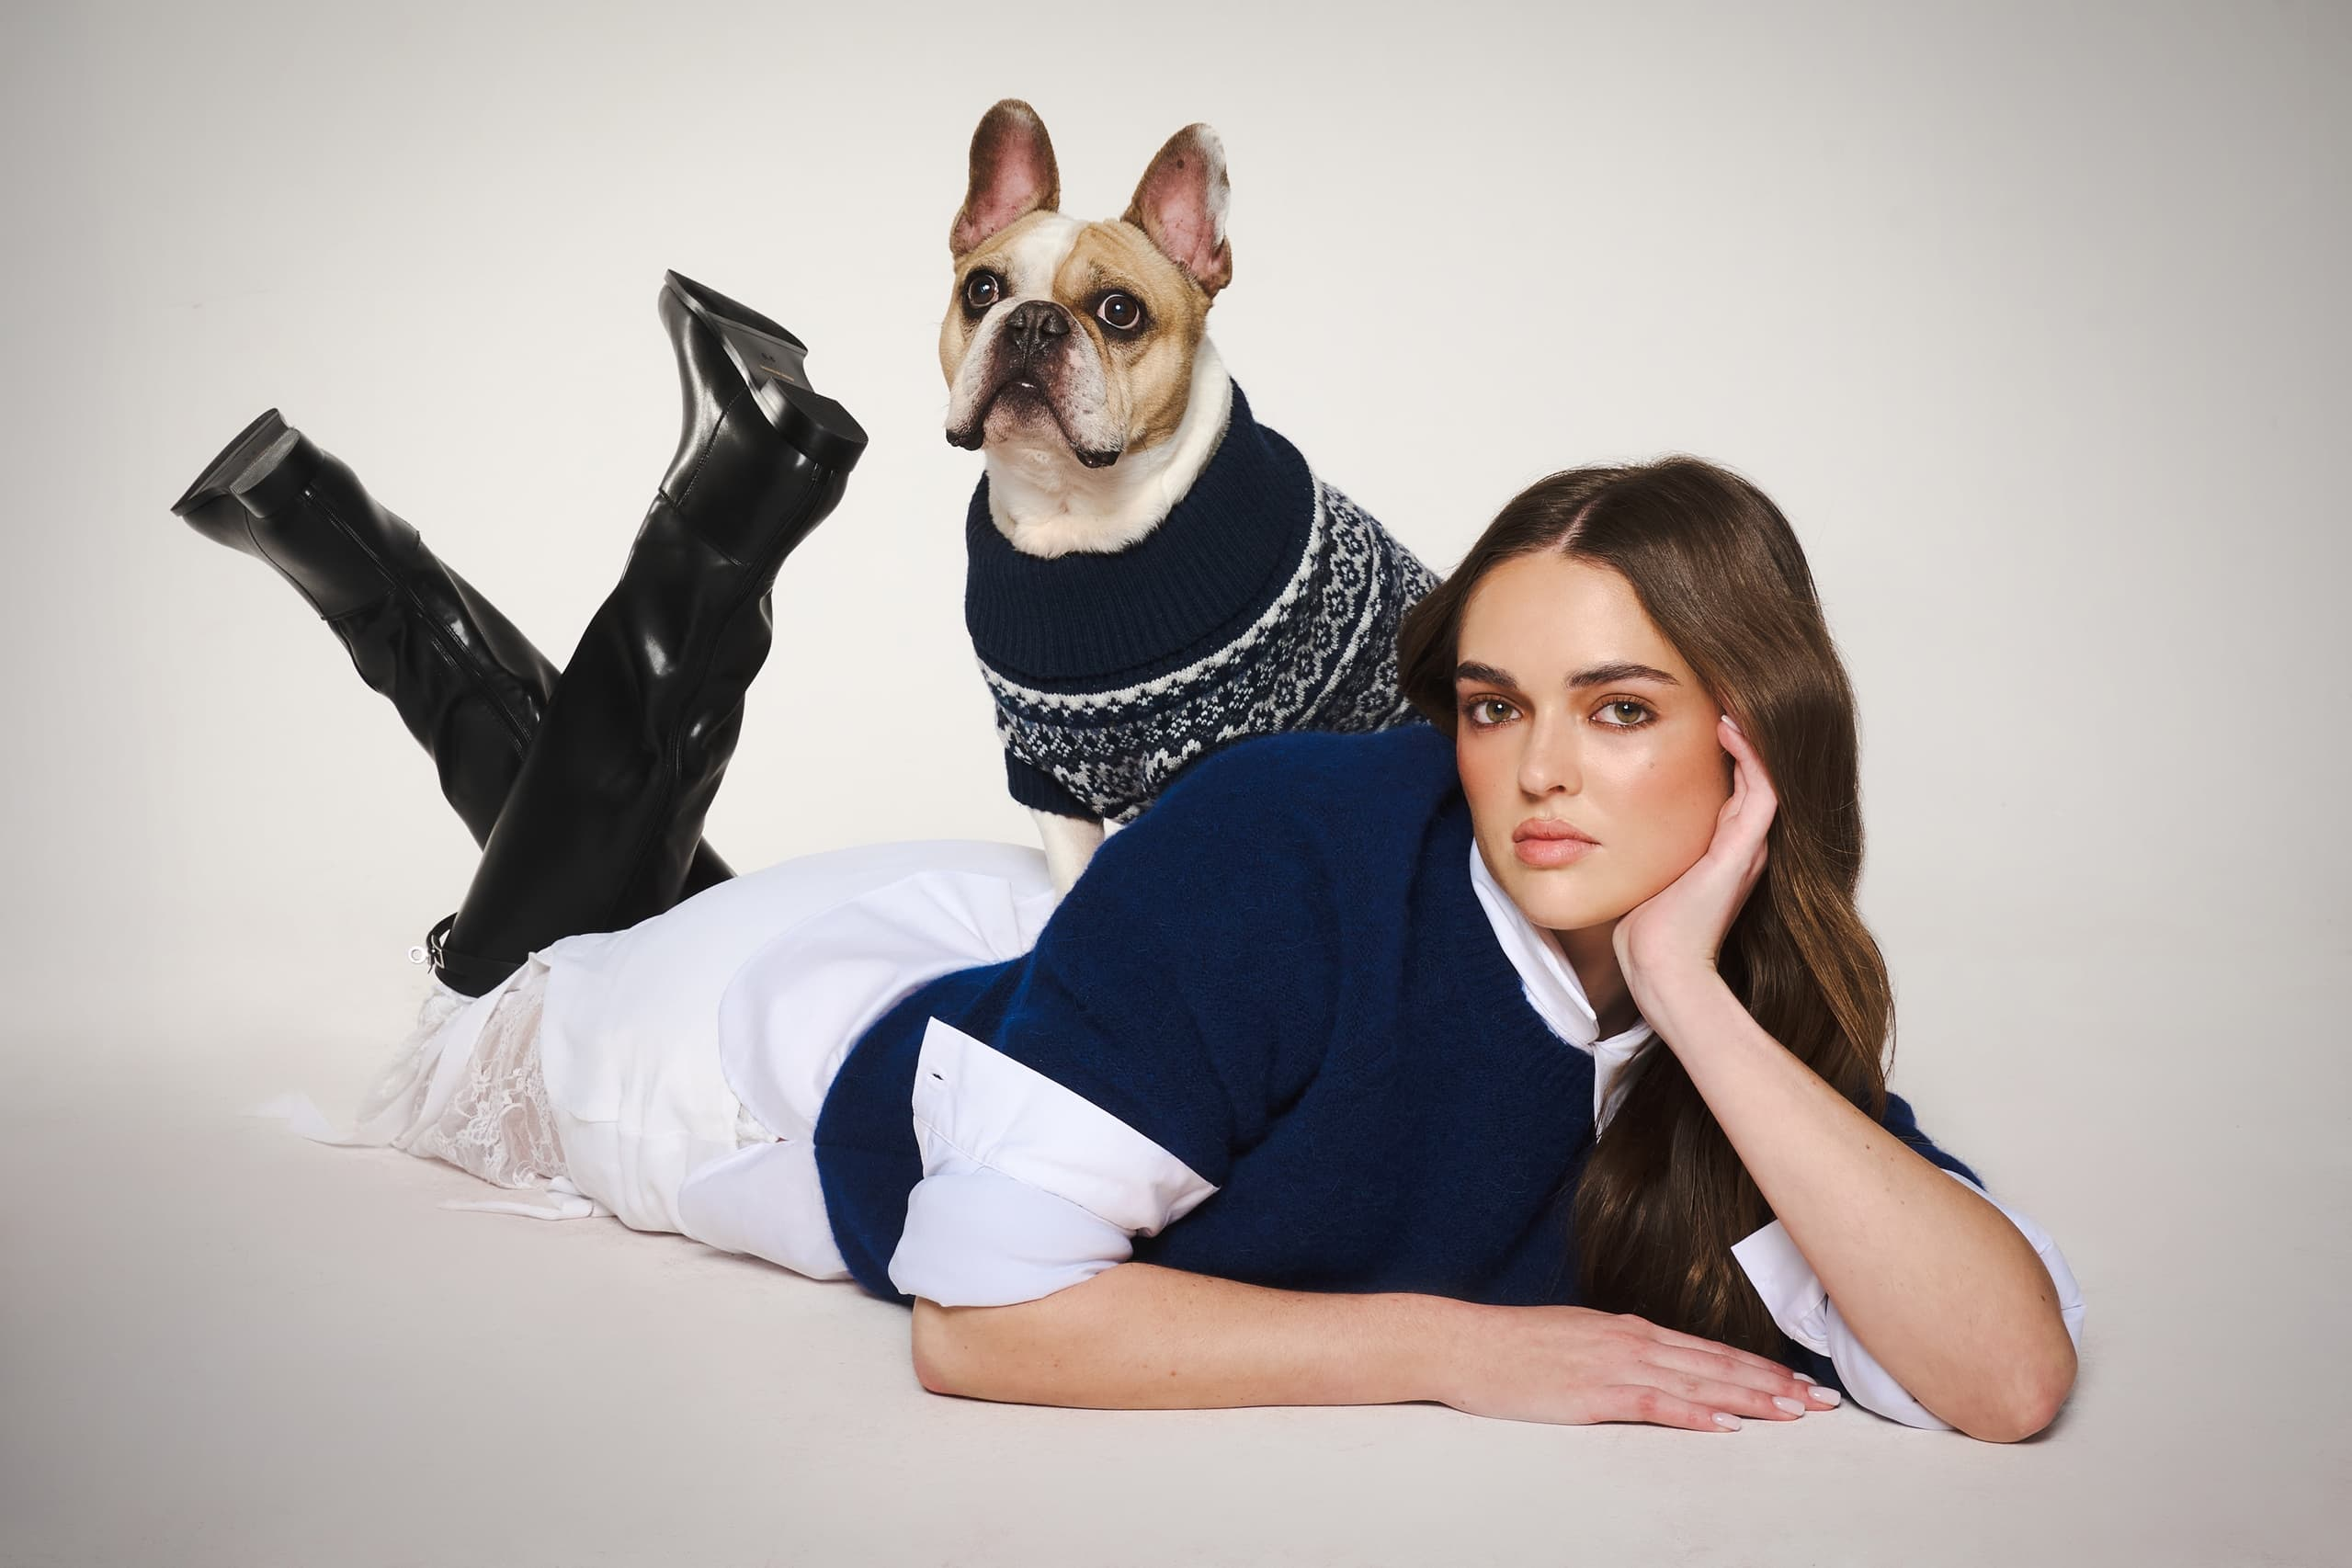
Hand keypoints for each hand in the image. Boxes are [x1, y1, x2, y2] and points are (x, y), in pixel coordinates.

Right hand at [1439, 1303, 1840, 1429]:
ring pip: (1698, 1383)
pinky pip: (1654, 1405)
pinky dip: (1694, 1414)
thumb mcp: (1577, 1340)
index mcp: (1629, 1330)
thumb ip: (1619, 1352)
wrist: (1463, 1343)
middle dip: (1773, 1383)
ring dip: (1750, 1398)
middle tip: (1821, 1401)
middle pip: (1717, 1365)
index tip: (1799, 1382)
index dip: (1759, 1367)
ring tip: (1794, 1412)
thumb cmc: (1513, 1347)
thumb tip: (1654, 1366)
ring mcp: (1613, 1365)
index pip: (1709, 1350)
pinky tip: (1725, 1425)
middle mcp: (1631, 1341)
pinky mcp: (1592, 1393)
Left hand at [1612, 714, 1776, 1009]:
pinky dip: (1751, 754)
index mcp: (1722, 849)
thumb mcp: (1644, 872)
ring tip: (1733, 695)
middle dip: (1743, 732)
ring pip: (1765, 774)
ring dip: (1751, 733)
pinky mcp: (1743, 850)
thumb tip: (1605, 825)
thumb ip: (1642, 847)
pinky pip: (1762, 788)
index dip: (1726, 748)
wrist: (1656, 965)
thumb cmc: (1642, 928)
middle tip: (1726, 688)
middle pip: (1753, 773)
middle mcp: (1742, 844)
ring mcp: (1747, 846)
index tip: (1705, 710)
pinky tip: (1731, 723)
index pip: (1733, 784)